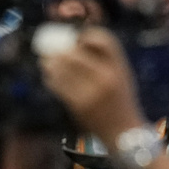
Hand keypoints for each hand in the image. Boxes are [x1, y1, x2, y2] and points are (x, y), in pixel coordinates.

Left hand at [38, 26, 147, 146]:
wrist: (123, 133)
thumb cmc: (120, 102)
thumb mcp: (122, 77)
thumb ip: (105, 61)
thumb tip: (77, 43)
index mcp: (120, 68)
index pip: (104, 40)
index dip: (87, 36)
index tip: (76, 39)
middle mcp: (107, 77)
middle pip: (76, 53)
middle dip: (60, 50)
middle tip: (51, 49)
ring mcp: (92, 92)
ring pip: (63, 68)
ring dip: (50, 62)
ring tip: (45, 61)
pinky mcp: (78, 105)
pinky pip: (58, 86)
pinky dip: (50, 78)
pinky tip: (49, 76)